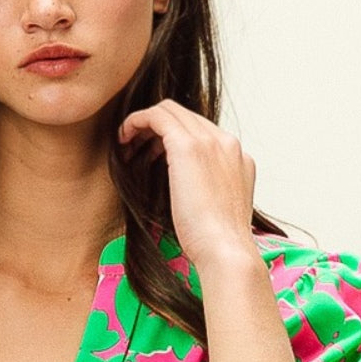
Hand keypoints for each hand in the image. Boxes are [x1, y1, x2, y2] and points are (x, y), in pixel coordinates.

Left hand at [117, 100, 259, 276]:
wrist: (225, 251)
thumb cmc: (216, 242)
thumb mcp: (217, 209)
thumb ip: (208, 189)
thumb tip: (187, 190)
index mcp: (237, 158)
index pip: (201, 130)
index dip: (173, 136)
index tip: (153, 152)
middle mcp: (227, 143)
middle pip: (186, 116)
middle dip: (157, 126)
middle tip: (134, 145)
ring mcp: (211, 141)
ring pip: (171, 110)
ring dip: (145, 122)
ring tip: (126, 142)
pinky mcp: (189, 147)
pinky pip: (157, 116)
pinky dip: (137, 121)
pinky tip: (123, 137)